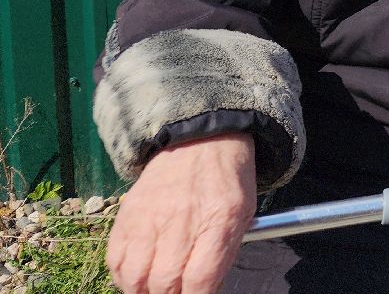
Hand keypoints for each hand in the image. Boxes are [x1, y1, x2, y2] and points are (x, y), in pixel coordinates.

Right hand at [107, 133, 256, 293]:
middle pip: (165, 282)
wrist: (201, 138)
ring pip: (135, 276)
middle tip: (175, 291)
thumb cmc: (227, 180)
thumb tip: (205, 289)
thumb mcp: (243, 212)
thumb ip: (224, 253)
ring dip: (143, 291)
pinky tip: (136, 276)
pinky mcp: (128, 214)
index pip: (201, 278)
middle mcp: (182, 219)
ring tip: (153, 289)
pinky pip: (115, 259)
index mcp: (220, 218)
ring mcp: (151, 216)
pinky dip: (123, 277)